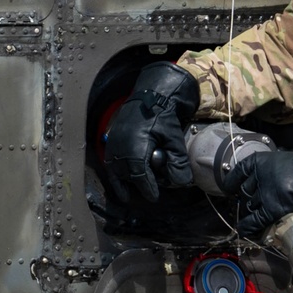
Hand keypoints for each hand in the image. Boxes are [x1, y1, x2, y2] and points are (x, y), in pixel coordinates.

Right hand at [104, 62, 199, 201]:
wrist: (149, 96)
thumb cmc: (162, 116)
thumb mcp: (174, 139)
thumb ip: (178, 162)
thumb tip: (182, 183)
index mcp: (135, 150)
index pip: (140, 178)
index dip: (148, 189)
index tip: (154, 197)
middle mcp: (120, 150)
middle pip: (128, 177)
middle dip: (139, 185)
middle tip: (151, 189)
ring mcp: (112, 146)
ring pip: (117, 173)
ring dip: (125, 183)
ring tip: (133, 192)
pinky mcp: (110, 142)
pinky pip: (110, 165)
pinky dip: (116, 176)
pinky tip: (122, 186)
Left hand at [221, 141, 292, 236]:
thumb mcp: (283, 158)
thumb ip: (272, 165)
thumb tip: (270, 169)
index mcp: (259, 162)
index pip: (239, 170)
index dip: (231, 179)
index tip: (229, 185)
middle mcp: (258, 178)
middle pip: (245, 190)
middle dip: (245, 196)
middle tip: (246, 200)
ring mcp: (263, 195)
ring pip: (250, 205)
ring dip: (250, 210)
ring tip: (251, 214)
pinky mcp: (271, 210)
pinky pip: (255, 221)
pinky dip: (248, 227)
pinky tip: (243, 230)